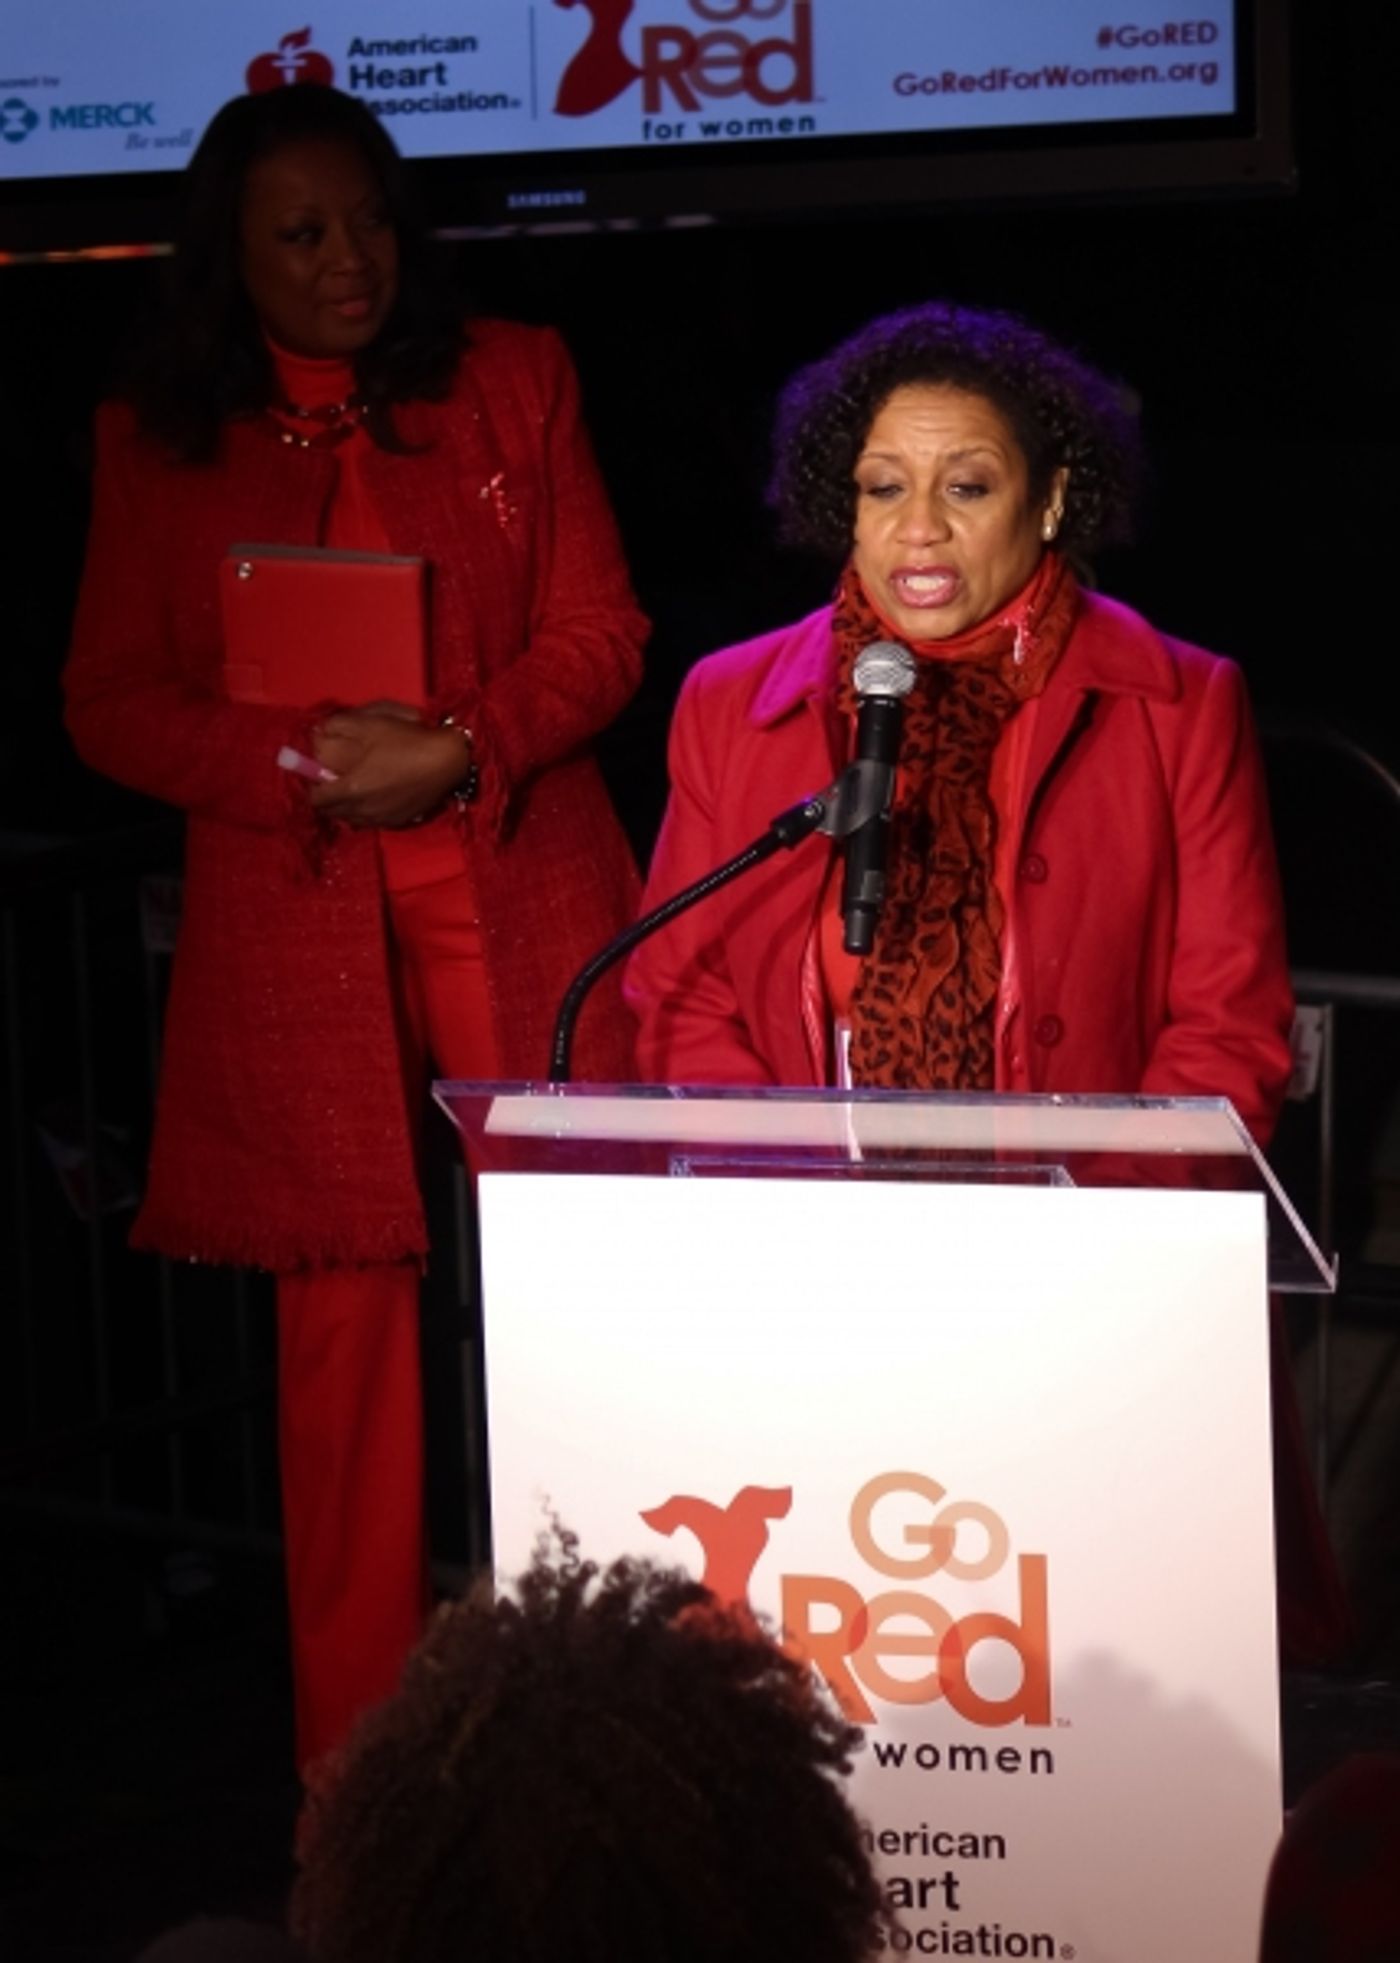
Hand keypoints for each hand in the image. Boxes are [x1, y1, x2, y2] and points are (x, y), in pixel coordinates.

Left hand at [307, 708, 472, 827]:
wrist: (450, 760)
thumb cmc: (407, 740)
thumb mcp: (369, 723)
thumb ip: (337, 726)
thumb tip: (318, 732)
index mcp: (350, 789)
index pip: (316, 800)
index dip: (314, 786)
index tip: (320, 773)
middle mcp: (363, 811)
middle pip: (333, 812)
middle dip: (329, 797)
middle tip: (337, 778)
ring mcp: (383, 819)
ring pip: (353, 819)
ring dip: (348, 806)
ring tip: (358, 787)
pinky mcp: (400, 821)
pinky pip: (374, 820)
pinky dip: (369, 810)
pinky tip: (380, 794)